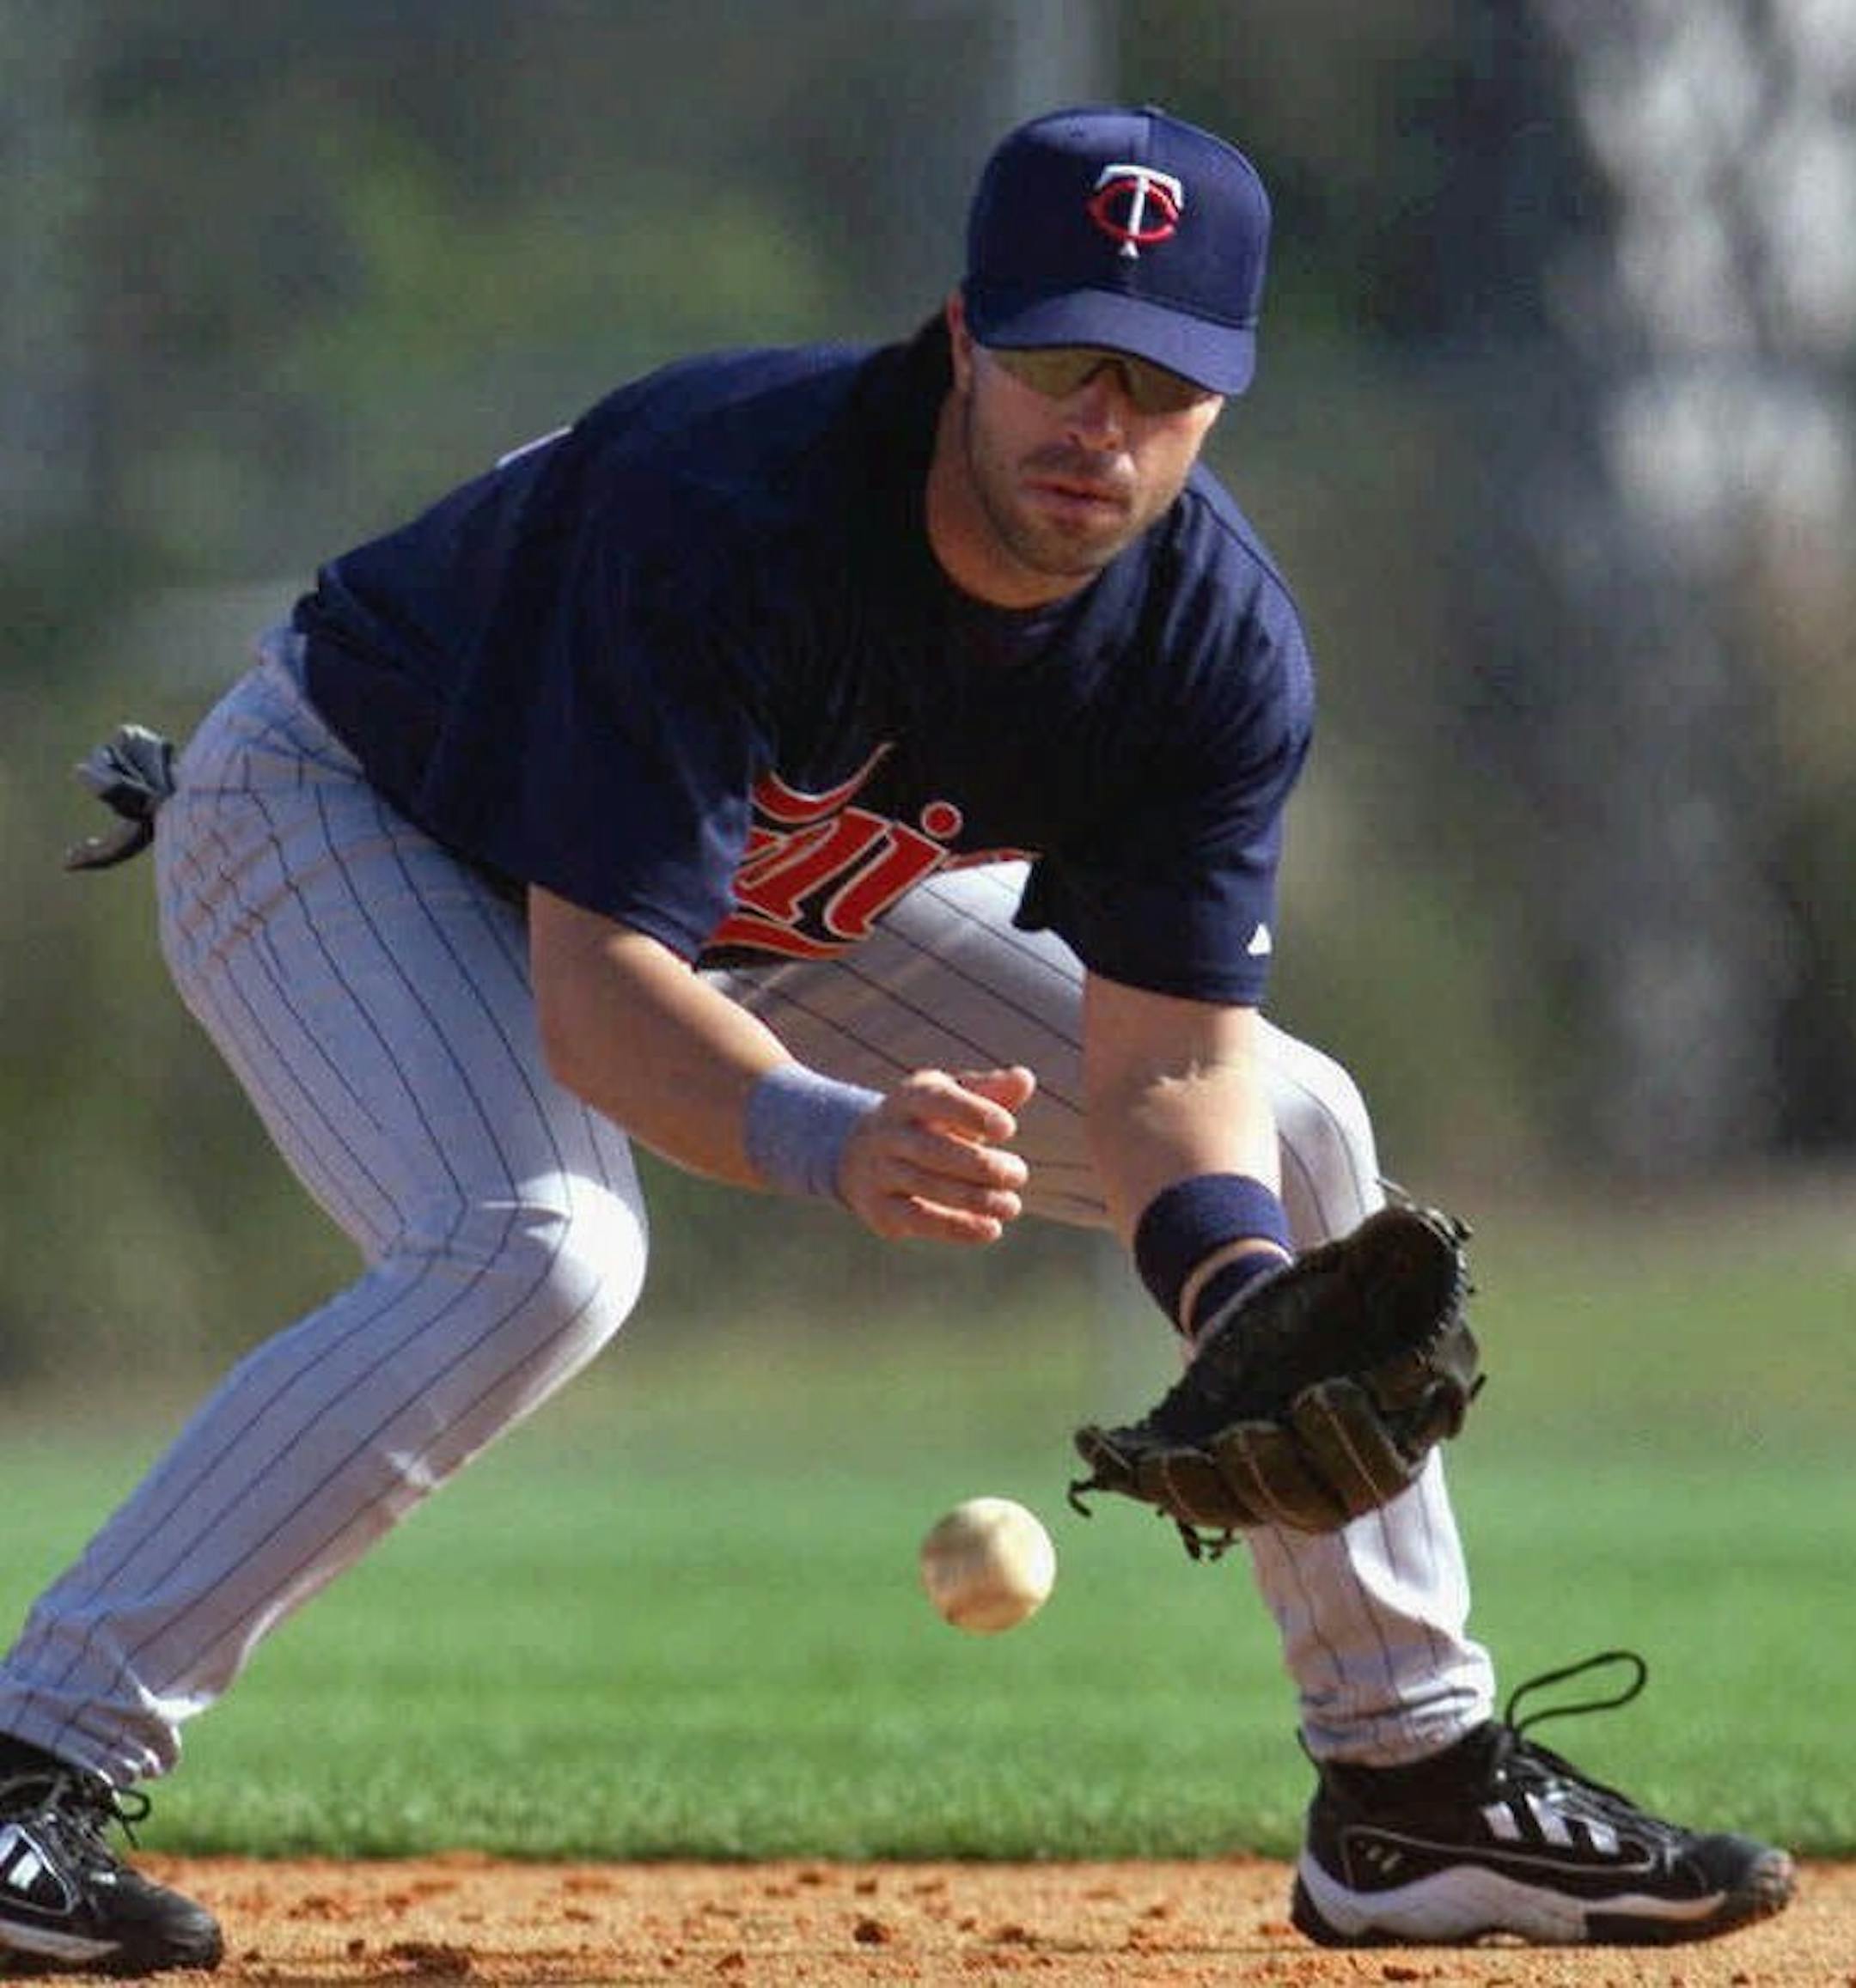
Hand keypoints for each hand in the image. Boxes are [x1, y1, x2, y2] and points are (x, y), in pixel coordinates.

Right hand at [838, 1066, 1035, 1243]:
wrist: (862, 1154)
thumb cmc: (929, 1121)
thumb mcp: (954, 1097)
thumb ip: (991, 1090)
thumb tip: (1025, 1079)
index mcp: (909, 1097)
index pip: (937, 1100)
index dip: (971, 1113)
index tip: (1009, 1129)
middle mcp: (888, 1132)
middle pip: (931, 1150)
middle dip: (979, 1165)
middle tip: (1019, 1174)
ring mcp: (879, 1171)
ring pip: (927, 1187)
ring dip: (974, 1199)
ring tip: (1012, 1206)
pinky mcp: (879, 1208)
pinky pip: (918, 1219)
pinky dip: (956, 1227)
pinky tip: (991, 1229)